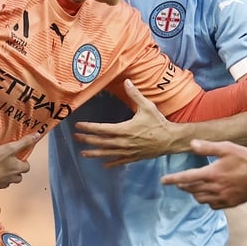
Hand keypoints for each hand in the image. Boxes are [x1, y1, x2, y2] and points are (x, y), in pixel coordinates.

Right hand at [0, 133, 39, 193]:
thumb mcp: (10, 148)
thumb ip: (24, 143)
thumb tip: (36, 136)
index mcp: (17, 168)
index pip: (27, 167)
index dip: (24, 163)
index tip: (20, 158)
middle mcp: (12, 178)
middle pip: (19, 177)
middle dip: (16, 172)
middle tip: (10, 164)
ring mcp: (2, 184)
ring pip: (8, 181)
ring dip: (6, 177)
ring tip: (0, 169)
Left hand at [74, 79, 188, 166]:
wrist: (170, 139)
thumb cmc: (158, 122)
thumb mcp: (147, 106)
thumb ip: (135, 94)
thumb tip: (127, 81)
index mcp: (125, 129)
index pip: (102, 128)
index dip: (89, 127)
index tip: (78, 126)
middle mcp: (124, 142)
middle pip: (101, 142)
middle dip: (87, 139)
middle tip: (76, 138)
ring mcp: (128, 151)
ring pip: (108, 153)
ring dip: (94, 153)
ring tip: (83, 154)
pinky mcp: (134, 157)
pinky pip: (120, 160)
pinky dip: (111, 162)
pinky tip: (104, 164)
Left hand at [160, 139, 246, 208]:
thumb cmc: (246, 158)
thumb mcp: (227, 148)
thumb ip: (207, 147)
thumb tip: (191, 144)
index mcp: (212, 174)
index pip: (187, 178)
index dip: (173, 179)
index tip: (162, 181)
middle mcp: (216, 188)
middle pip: (191, 189)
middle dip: (182, 185)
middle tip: (179, 181)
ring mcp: (223, 197)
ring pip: (200, 199)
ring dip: (194, 193)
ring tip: (193, 186)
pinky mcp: (230, 203)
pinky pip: (212, 205)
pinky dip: (207, 200)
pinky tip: (209, 193)